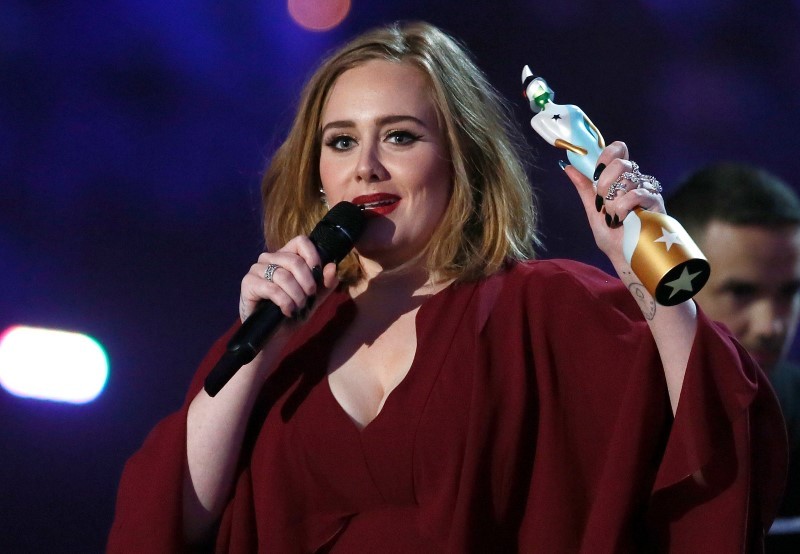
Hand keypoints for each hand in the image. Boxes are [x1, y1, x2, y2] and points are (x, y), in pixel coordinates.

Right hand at [239, 236, 338, 321]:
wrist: (274, 333)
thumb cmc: (293, 311)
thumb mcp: (315, 298)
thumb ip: (326, 282)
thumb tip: (332, 266)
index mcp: (286, 255)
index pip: (301, 241)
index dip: (313, 256)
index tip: (318, 273)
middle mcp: (270, 258)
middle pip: (294, 260)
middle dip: (307, 283)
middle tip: (309, 297)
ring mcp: (257, 269)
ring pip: (283, 276)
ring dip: (296, 295)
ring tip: (298, 307)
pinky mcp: (248, 283)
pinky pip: (271, 288)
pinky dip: (284, 302)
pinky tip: (287, 310)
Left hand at [562, 141, 664, 261]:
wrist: (624, 257)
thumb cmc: (611, 236)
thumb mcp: (592, 210)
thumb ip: (584, 187)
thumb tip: (567, 166)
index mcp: (620, 179)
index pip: (619, 150)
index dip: (608, 153)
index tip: (596, 170)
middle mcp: (635, 181)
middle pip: (621, 162)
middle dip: (605, 182)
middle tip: (602, 201)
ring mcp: (647, 190)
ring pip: (627, 179)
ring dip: (613, 201)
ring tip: (614, 217)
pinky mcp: (656, 203)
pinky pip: (638, 194)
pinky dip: (624, 206)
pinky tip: (622, 219)